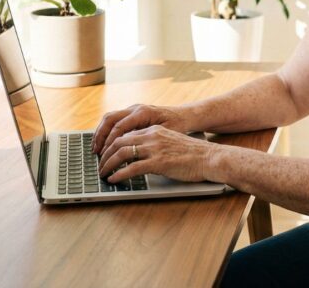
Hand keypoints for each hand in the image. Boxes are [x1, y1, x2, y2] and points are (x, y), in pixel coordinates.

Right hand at [92, 104, 181, 154]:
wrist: (184, 116)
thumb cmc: (178, 126)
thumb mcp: (165, 134)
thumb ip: (148, 140)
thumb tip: (132, 151)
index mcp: (143, 113)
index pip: (120, 126)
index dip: (110, 141)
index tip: (105, 154)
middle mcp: (136, 108)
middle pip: (110, 118)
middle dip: (100, 135)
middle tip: (96, 152)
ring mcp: (133, 109)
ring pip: (110, 117)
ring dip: (101, 132)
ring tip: (96, 148)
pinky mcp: (132, 114)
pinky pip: (115, 120)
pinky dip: (106, 130)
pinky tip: (104, 143)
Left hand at [97, 125, 216, 183]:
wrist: (209, 157)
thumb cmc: (193, 154)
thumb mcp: (171, 142)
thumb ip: (155, 145)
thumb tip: (140, 155)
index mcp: (155, 130)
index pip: (126, 134)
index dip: (112, 145)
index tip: (105, 154)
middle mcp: (152, 136)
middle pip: (119, 142)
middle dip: (105, 154)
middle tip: (99, 165)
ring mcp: (155, 149)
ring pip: (122, 153)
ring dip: (108, 164)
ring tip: (103, 173)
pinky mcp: (158, 163)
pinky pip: (132, 168)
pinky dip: (120, 174)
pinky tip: (114, 179)